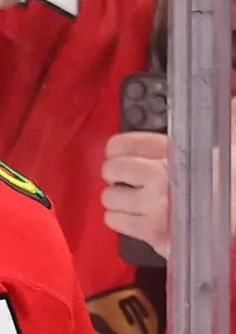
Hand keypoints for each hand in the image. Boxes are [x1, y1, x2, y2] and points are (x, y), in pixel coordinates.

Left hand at [101, 98, 235, 259]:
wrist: (235, 220)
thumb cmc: (227, 186)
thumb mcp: (221, 150)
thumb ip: (218, 126)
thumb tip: (230, 103)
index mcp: (176, 151)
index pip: (126, 142)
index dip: (116, 148)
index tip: (117, 153)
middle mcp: (161, 175)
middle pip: (112, 168)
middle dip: (115, 175)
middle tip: (125, 179)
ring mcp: (156, 204)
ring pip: (110, 196)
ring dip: (117, 199)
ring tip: (131, 200)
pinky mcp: (153, 231)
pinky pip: (114, 220)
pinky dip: (118, 219)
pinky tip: (132, 218)